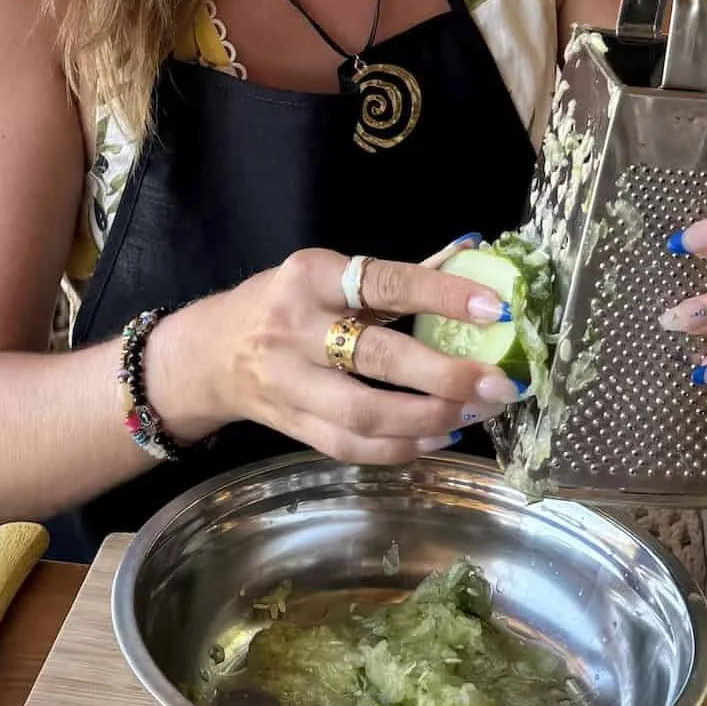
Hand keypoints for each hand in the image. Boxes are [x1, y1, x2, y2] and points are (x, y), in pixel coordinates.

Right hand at [149, 245, 525, 464]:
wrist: (210, 353)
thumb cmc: (285, 304)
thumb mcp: (327, 275)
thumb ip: (392, 278)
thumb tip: (473, 257)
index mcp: (310, 278)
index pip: (382, 284)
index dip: (440, 296)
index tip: (493, 310)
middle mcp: (294, 329)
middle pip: (374, 359)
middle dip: (443, 375)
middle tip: (496, 384)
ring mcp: (289, 384)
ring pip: (363, 414)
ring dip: (428, 418)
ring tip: (475, 413)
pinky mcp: (292, 428)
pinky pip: (350, 447)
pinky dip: (400, 448)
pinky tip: (439, 436)